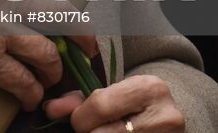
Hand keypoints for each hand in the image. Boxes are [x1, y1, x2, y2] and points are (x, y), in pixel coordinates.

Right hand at [0, 0, 96, 110]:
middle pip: (62, 16)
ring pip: (46, 54)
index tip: (68, 25)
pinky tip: (30, 99)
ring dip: (53, 72)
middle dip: (83, 36)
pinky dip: (31, 93)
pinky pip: (23, 81)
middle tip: (89, 50)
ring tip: (49, 80)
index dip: (61, 14)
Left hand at [42, 74, 184, 131]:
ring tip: (107, 130)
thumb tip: (50, 109)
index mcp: (150, 88)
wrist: (167, 119)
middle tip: (94, 128)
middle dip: (89, 132)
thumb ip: (79, 100)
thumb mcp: (113, 94)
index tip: (79, 119)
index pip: (100, 105)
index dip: (81, 117)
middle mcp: (166, 115)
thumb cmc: (135, 104)